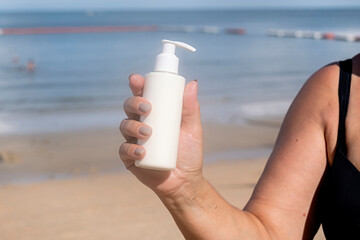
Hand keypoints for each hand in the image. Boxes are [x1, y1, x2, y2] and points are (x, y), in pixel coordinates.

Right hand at [119, 74, 203, 197]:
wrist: (184, 181)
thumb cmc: (189, 153)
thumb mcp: (192, 129)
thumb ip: (191, 108)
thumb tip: (193, 83)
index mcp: (155, 114)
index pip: (143, 95)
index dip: (137, 85)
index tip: (137, 79)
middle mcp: (142, 123)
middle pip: (129, 107)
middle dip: (134, 103)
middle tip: (147, 107)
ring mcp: (134, 140)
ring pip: (125, 125)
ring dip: (133, 126)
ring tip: (148, 132)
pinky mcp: (130, 157)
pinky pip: (123, 149)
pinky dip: (130, 148)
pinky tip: (141, 151)